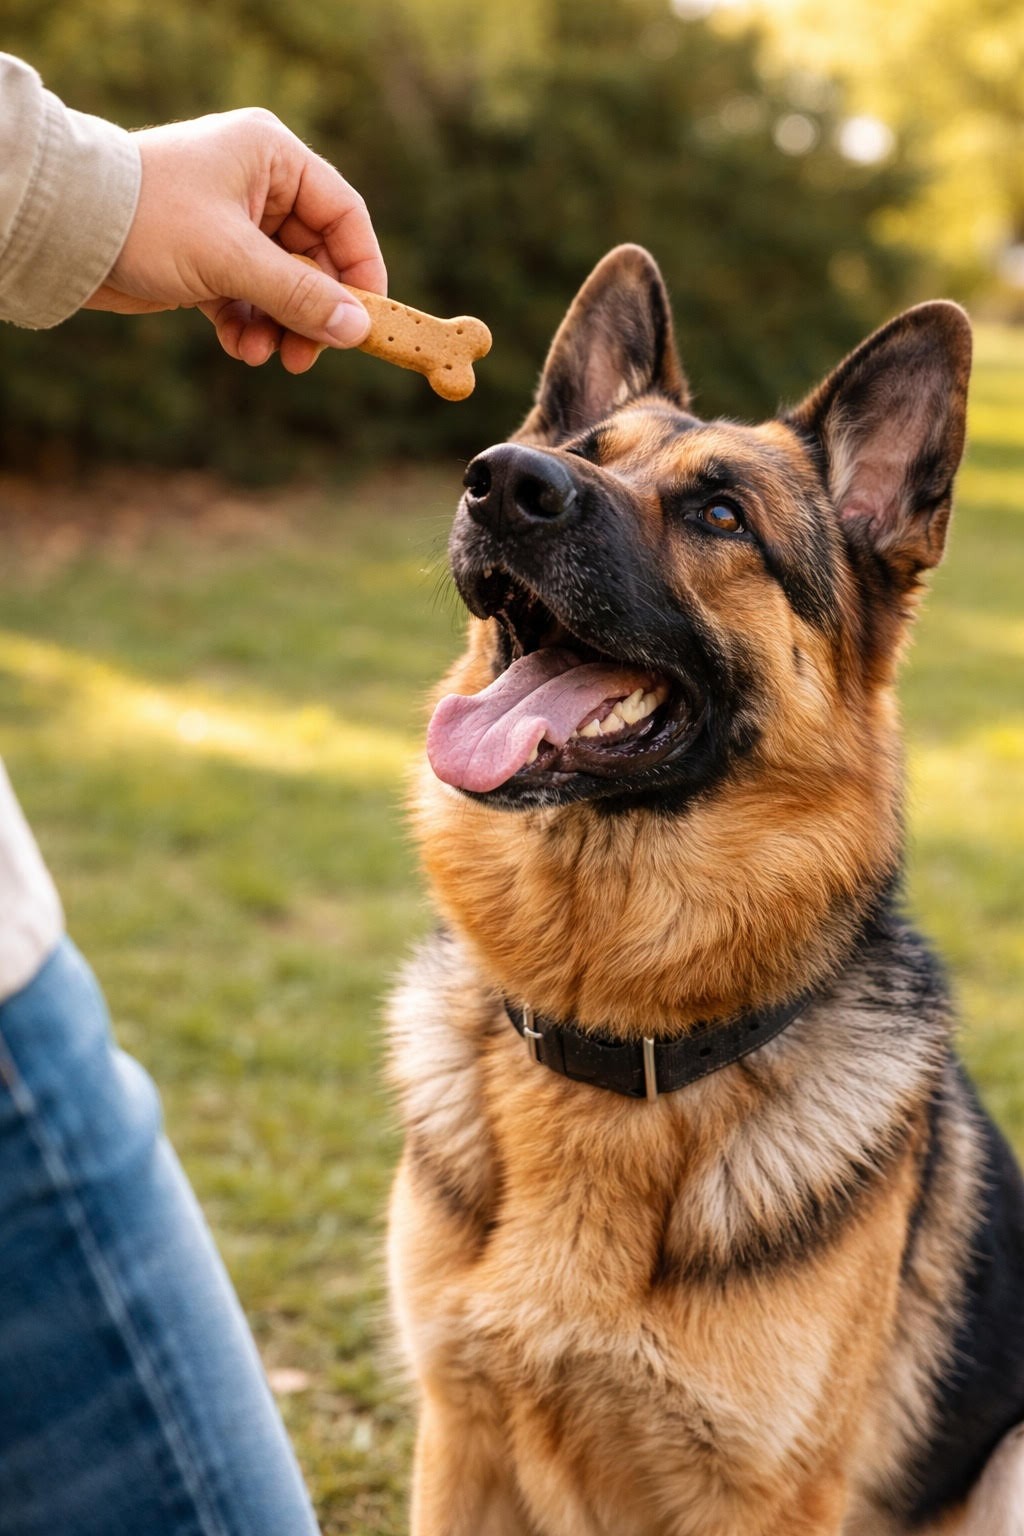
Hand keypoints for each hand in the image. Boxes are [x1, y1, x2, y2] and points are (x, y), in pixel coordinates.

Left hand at [84, 108, 386, 373]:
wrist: (68, 231)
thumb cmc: (151, 219)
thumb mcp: (233, 259)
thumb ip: (300, 296)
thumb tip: (357, 330)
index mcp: (272, 157)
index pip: (343, 215)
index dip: (361, 271)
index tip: (365, 321)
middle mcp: (258, 185)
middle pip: (315, 260)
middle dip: (312, 313)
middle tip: (307, 357)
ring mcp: (232, 224)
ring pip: (281, 286)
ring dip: (279, 327)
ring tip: (264, 358)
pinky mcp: (207, 259)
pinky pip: (247, 299)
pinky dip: (248, 326)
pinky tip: (240, 347)